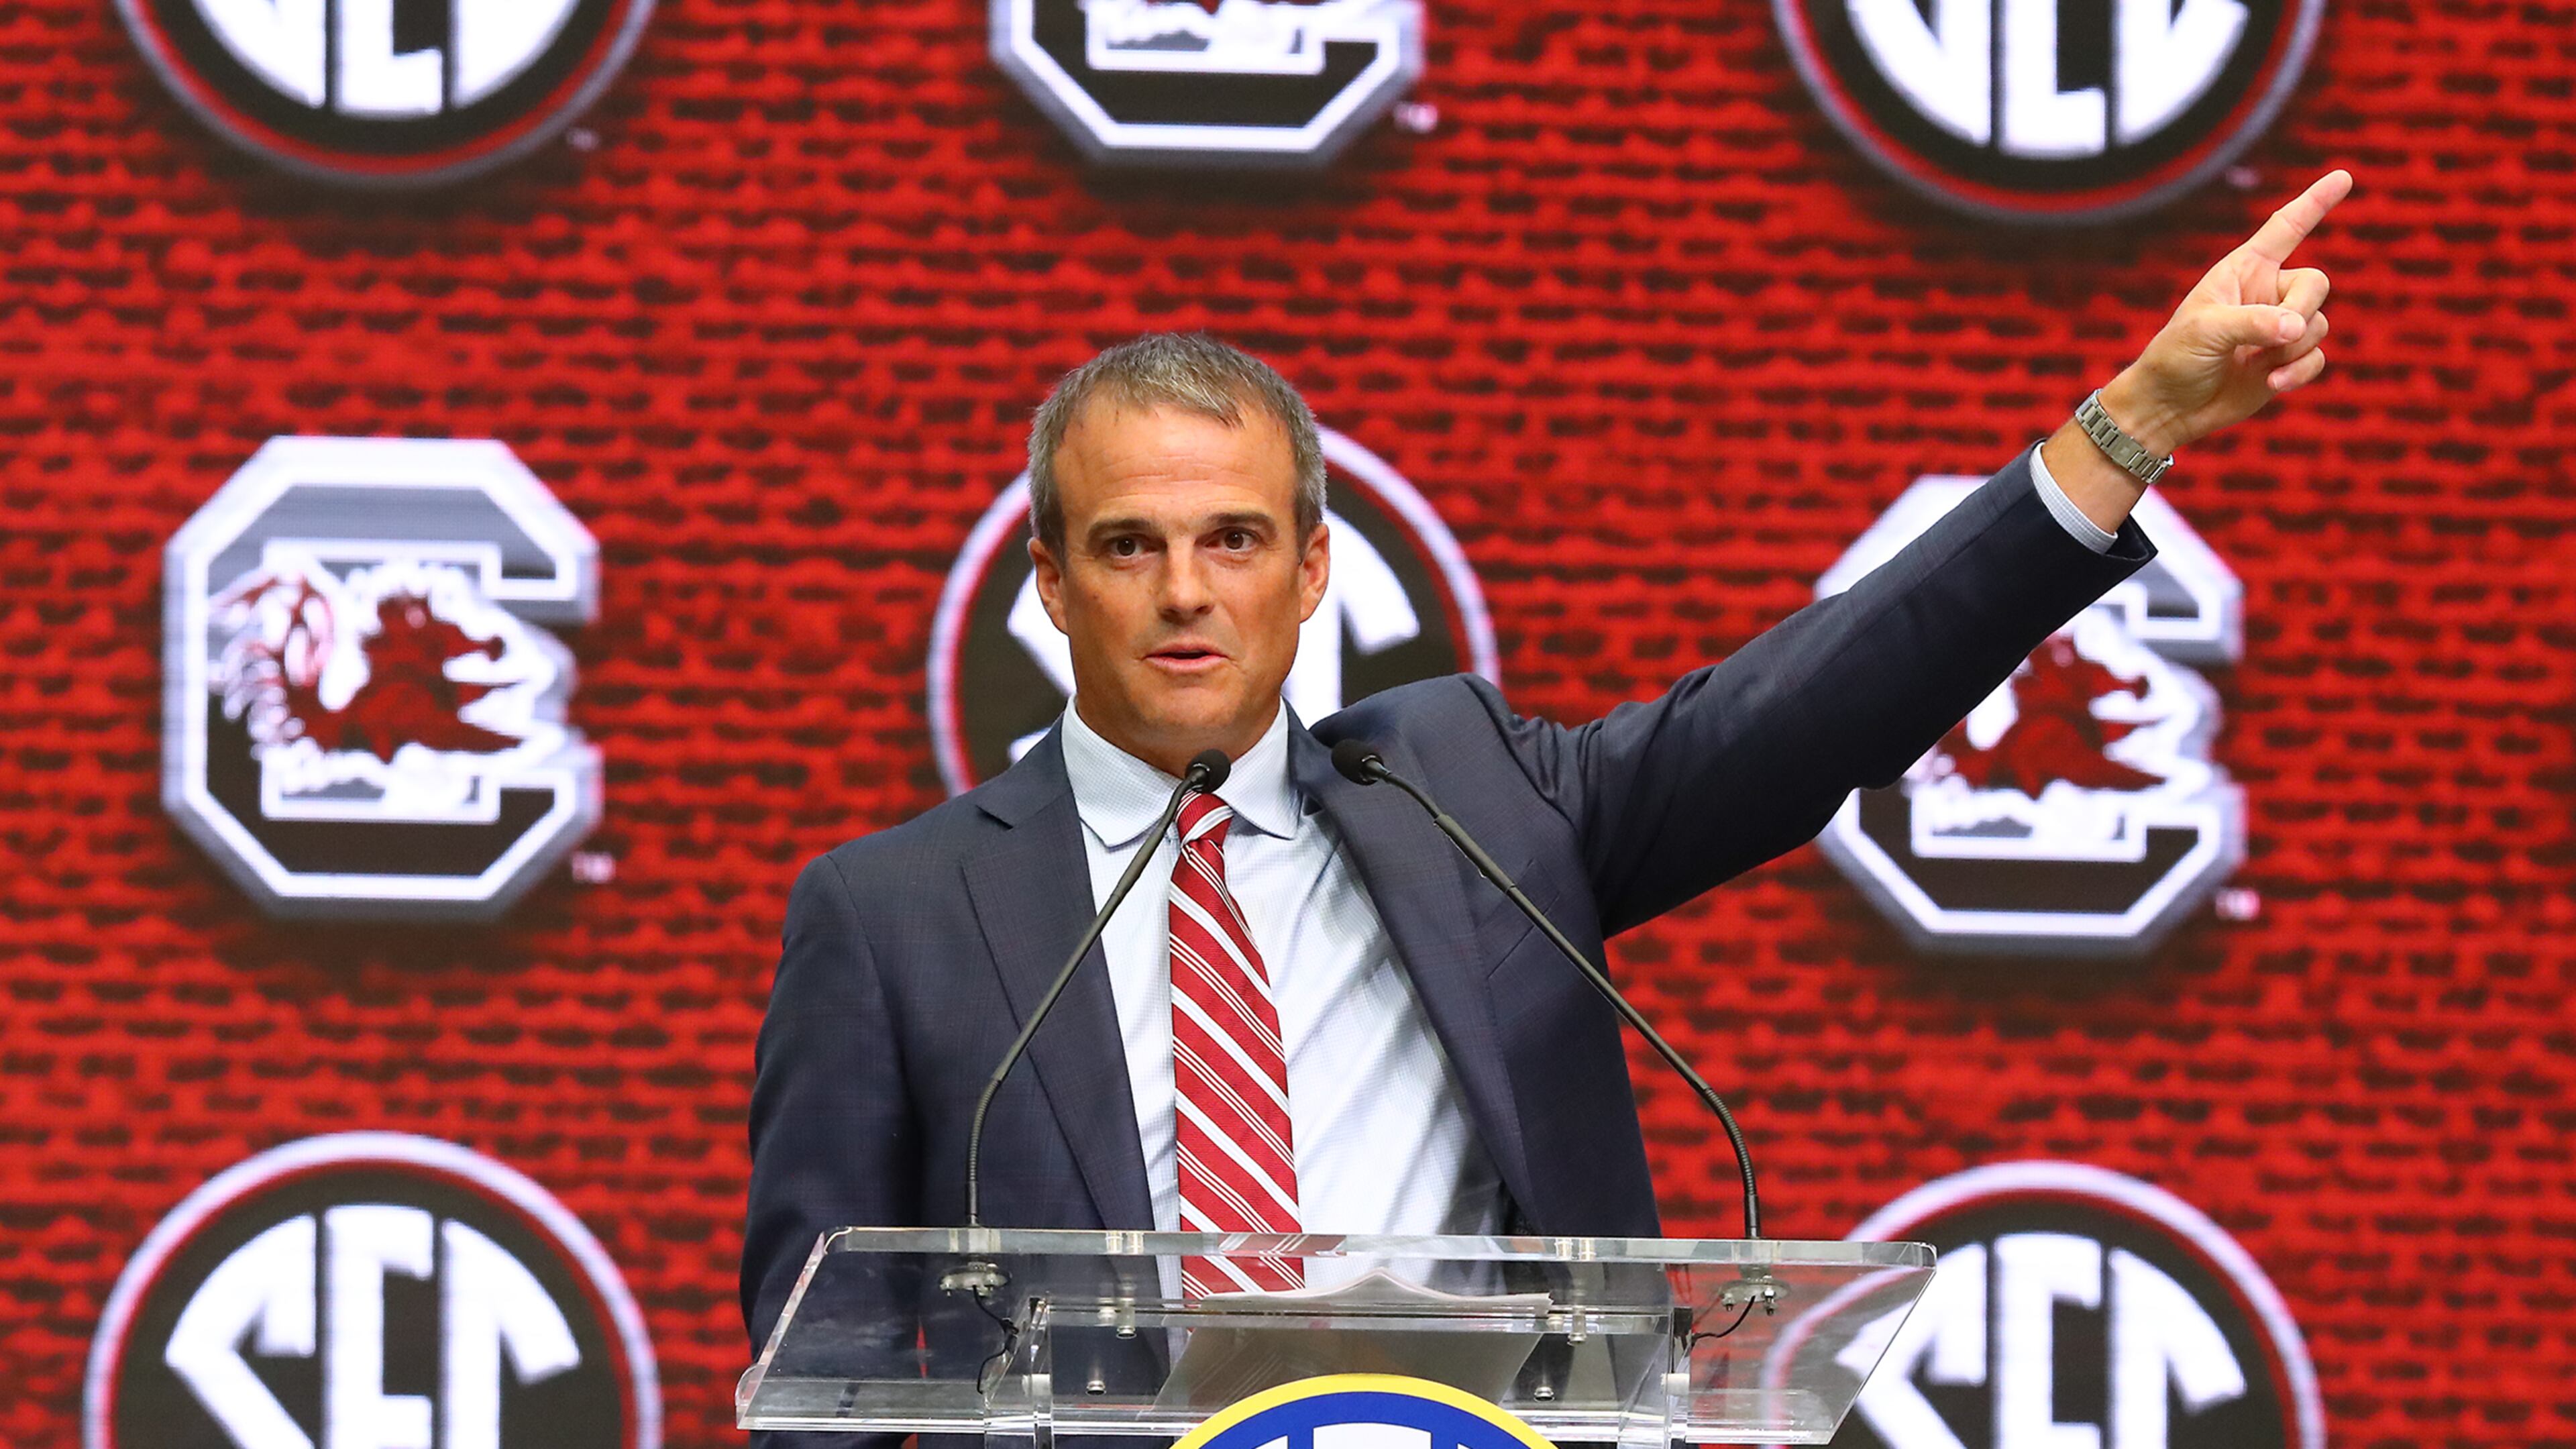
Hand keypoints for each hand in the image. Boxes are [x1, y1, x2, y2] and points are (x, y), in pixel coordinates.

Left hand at [2097, 169, 2352, 456]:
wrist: (2168, 407)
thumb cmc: (2175, 358)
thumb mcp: (2205, 331)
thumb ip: (2253, 323)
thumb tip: (2296, 326)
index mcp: (2243, 270)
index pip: (2285, 229)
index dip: (2315, 203)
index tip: (2344, 176)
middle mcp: (2267, 293)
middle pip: (2316, 284)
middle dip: (2302, 310)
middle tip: (2276, 335)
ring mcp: (2279, 328)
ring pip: (2319, 324)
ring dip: (2292, 349)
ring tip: (2255, 365)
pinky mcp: (2286, 361)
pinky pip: (2317, 357)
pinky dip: (2300, 371)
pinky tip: (2272, 383)